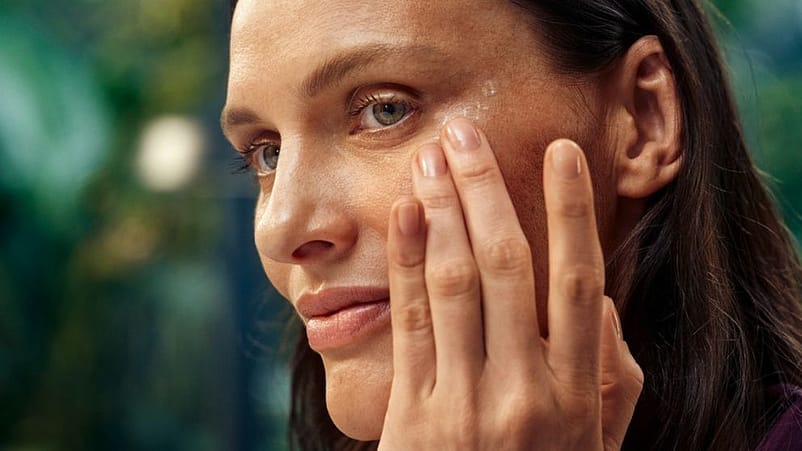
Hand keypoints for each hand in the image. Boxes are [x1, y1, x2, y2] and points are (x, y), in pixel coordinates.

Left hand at [380, 119, 642, 449]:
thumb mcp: (599, 445)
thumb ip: (612, 377)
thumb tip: (599, 302)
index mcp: (577, 394)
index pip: (577, 281)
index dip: (569, 210)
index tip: (560, 152)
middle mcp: (523, 391)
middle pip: (504, 266)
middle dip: (484, 190)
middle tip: (466, 133)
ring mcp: (463, 402)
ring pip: (451, 284)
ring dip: (440, 211)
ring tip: (431, 157)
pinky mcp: (411, 413)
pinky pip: (408, 323)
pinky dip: (405, 262)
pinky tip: (406, 215)